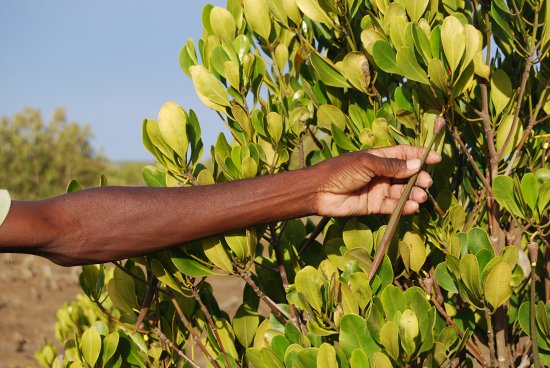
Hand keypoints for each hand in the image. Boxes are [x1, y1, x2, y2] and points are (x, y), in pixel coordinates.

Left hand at [312, 145, 441, 216]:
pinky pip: (392, 206)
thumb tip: (418, 165)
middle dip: (419, 178)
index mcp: (378, 158)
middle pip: (406, 175)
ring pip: (401, 192)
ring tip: (421, 197)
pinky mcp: (373, 206)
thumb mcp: (367, 164)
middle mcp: (380, 174)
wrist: (319, 191)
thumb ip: (392, 166)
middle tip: (427, 182)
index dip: (420, 156)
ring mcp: (378, 190)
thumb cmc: (340, 171)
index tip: (437, 158)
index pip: (404, 154)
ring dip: (413, 194)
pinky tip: (412, 207)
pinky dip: (403, 207)